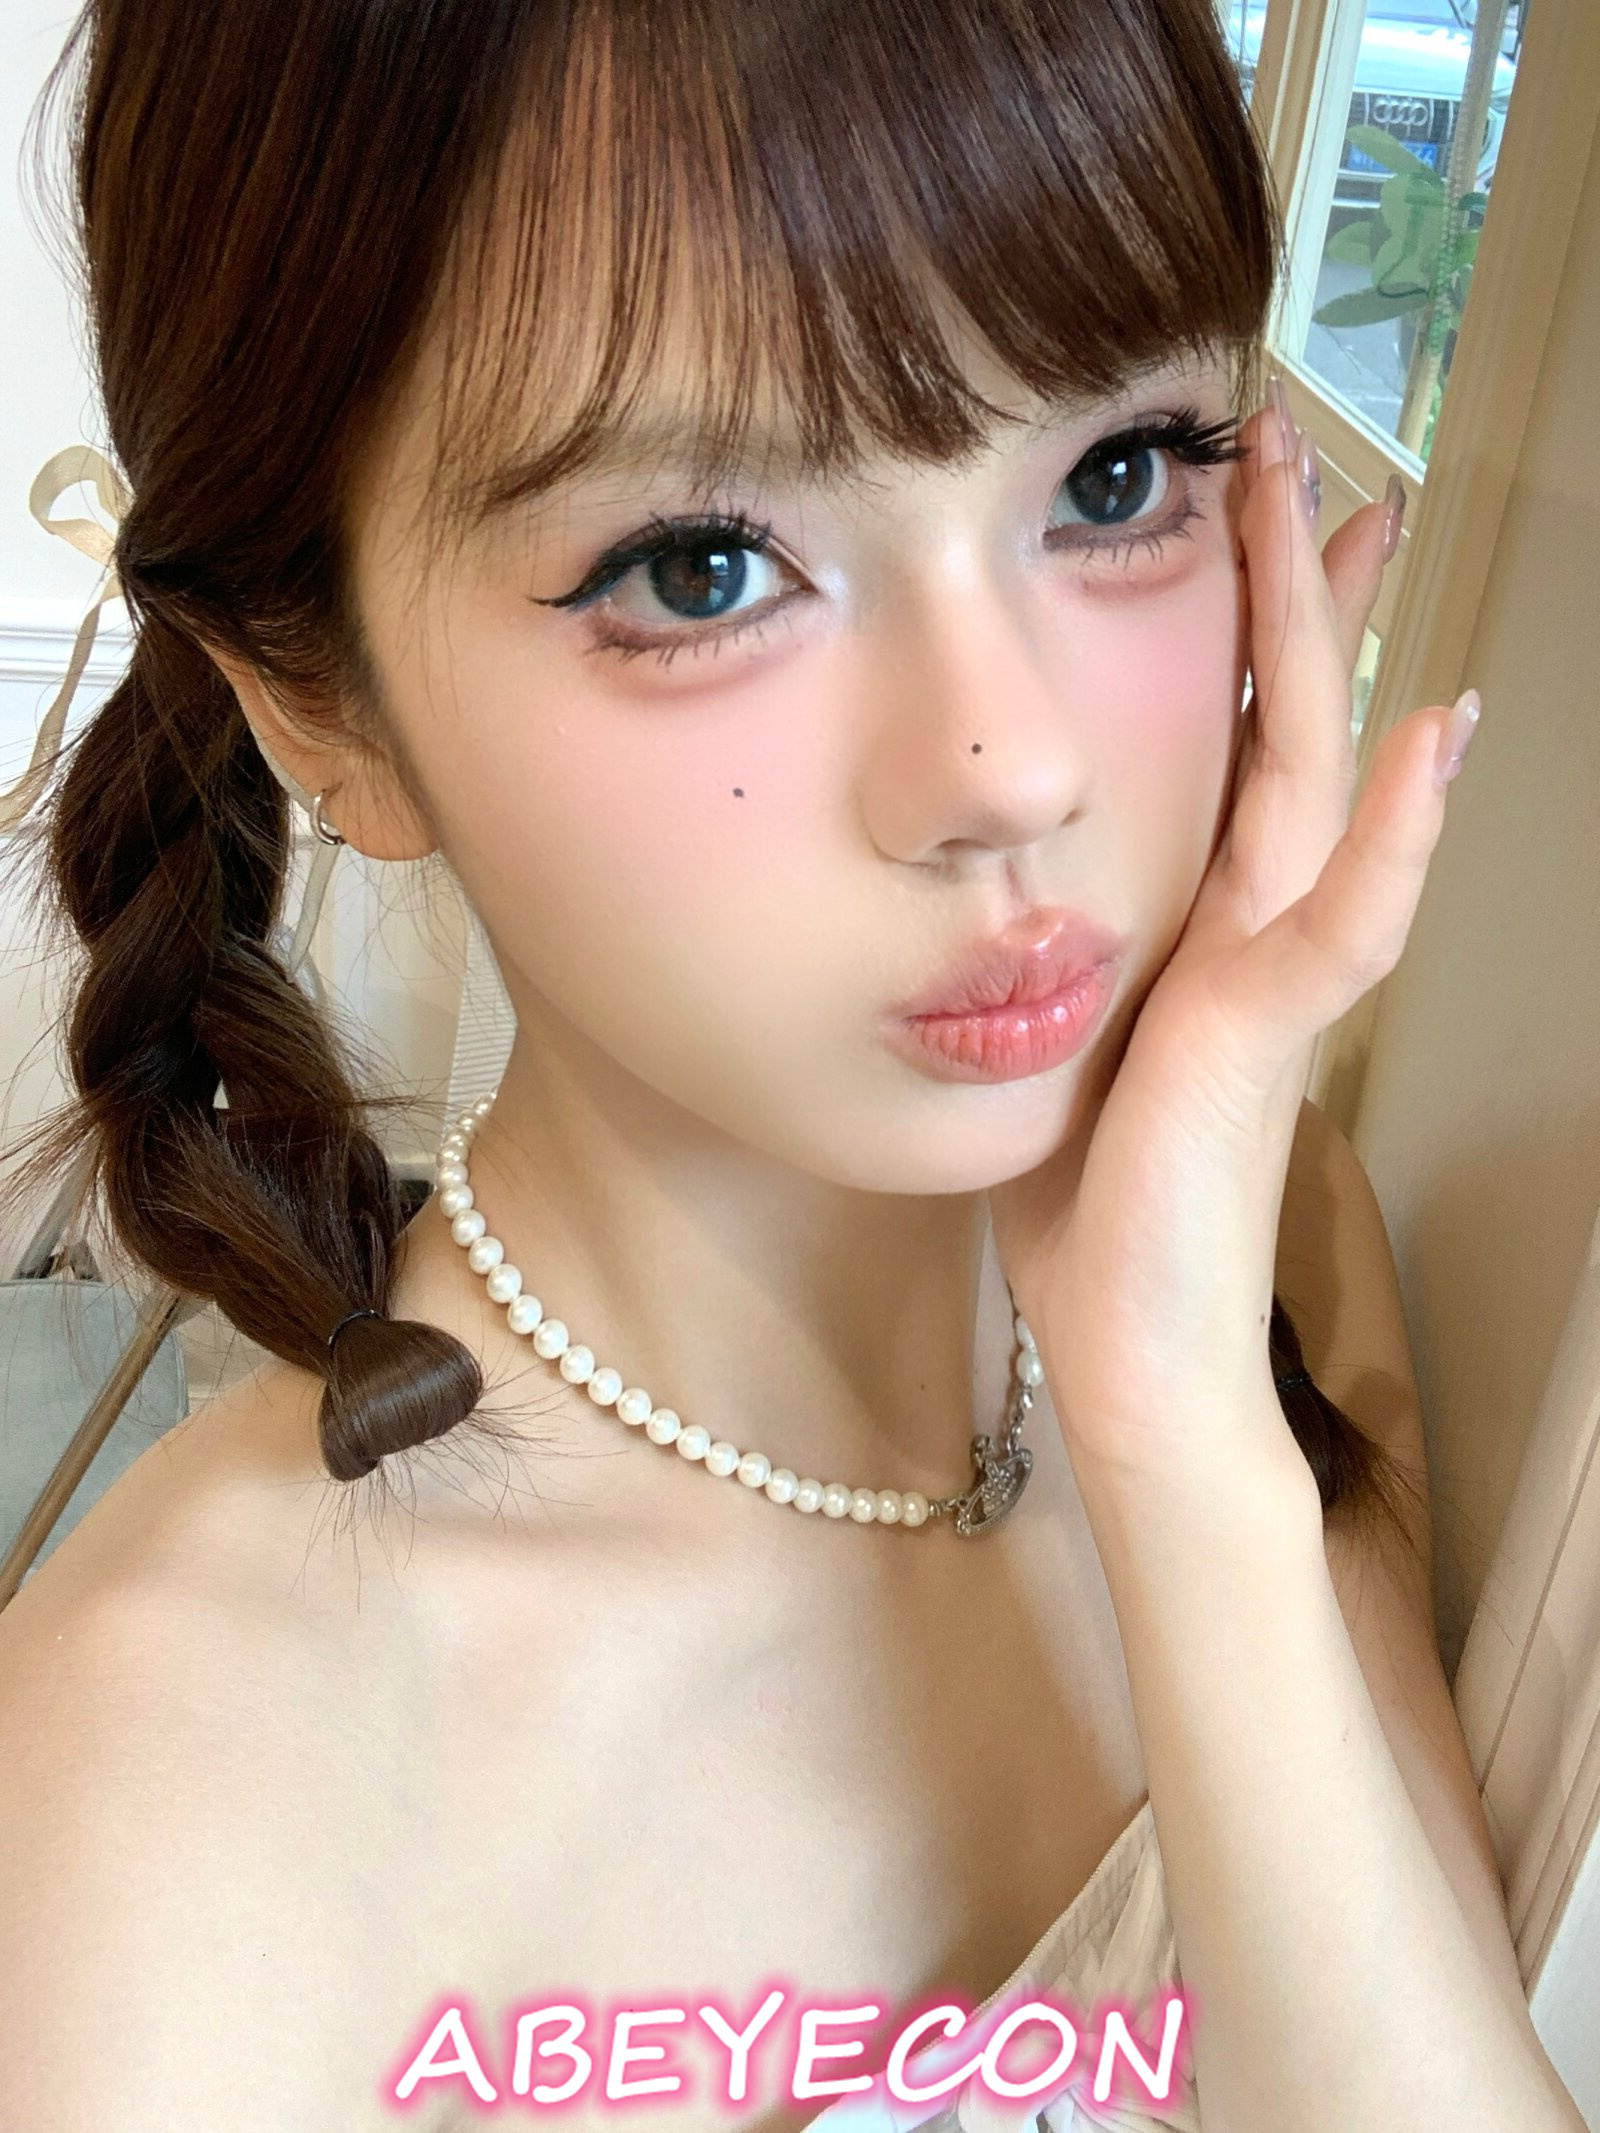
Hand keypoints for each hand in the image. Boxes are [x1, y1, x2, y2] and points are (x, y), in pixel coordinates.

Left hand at [988, 390, 1475, 1489]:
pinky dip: (1396, 836)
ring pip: (1321, 787)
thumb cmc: (1093, 1208)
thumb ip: (1061, 954)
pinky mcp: (1261, 1042)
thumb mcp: (1059, 1044)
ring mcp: (1268, 981)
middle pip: (1289, 732)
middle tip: (1301, 452)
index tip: (1234, 511)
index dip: (1242, 632)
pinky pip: (1342, 925)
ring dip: (1337, 653)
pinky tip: (1434, 733)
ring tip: (1360, 518)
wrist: (1131, 1350)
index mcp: (1196, 924)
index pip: (1232, 749)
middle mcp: (1249, 932)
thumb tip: (1010, 891)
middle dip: (1296, 592)